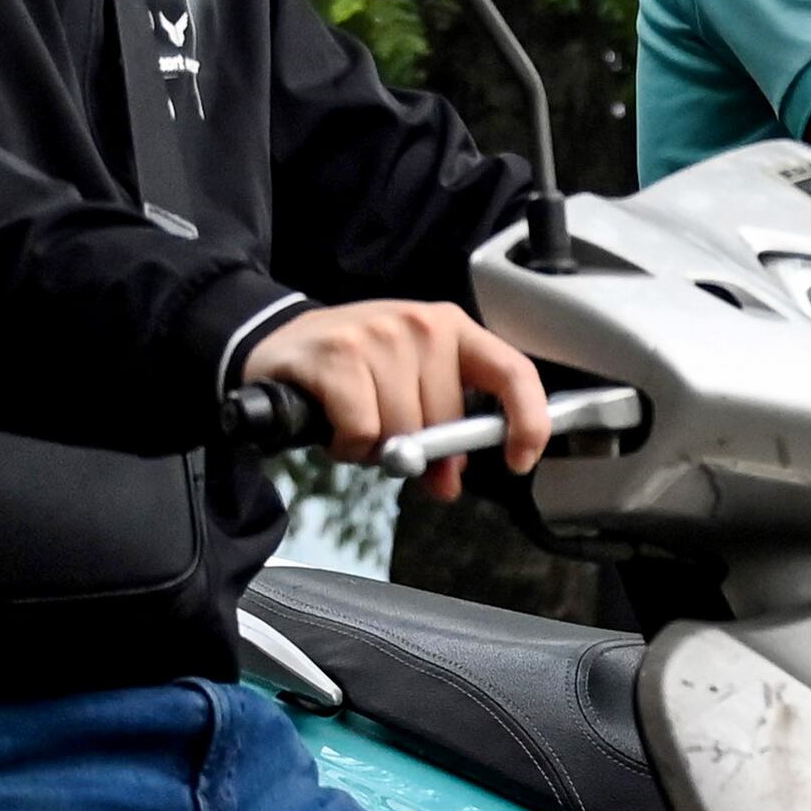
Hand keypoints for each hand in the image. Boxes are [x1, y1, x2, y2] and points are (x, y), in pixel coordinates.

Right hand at [245, 299, 544, 502]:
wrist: (282, 341)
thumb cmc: (354, 368)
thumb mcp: (410, 387)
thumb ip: (441, 430)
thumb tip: (448, 484)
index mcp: (454, 330)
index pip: (513, 372)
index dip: (528, 420)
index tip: (519, 458)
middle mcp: (422, 326)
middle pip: (446, 420)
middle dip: (418, 447)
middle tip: (384, 433)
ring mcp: (381, 336)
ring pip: (402, 430)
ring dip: (375, 445)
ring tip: (354, 418)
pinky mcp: (339, 355)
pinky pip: (363, 431)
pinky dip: (346, 444)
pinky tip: (333, 423)